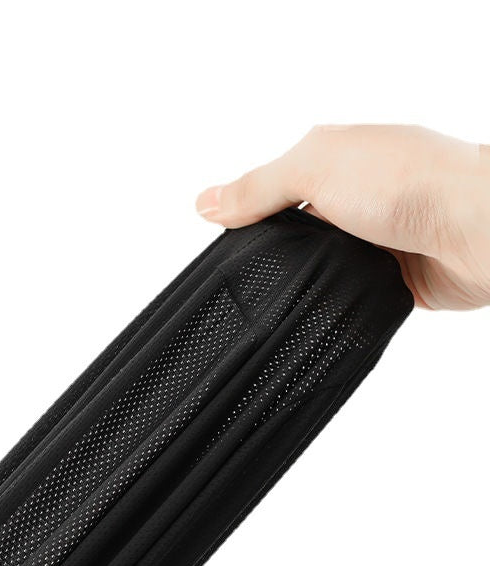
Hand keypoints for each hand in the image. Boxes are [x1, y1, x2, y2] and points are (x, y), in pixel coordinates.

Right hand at [196, 124, 489, 309]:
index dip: (244, 214)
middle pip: (290, 231)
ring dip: (303, 279)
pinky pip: (344, 294)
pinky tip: (316, 305)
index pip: (271, 188)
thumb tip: (205, 204)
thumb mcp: (314, 169)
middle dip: (272, 253)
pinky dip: (330, 301)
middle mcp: (352, 195)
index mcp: (333, 158)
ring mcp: (371, 236)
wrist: (480, 229)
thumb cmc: (412, 183)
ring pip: (315, 267)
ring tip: (282, 292)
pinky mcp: (388, 275)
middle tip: (248, 274)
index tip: (221, 242)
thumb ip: (258, 188)